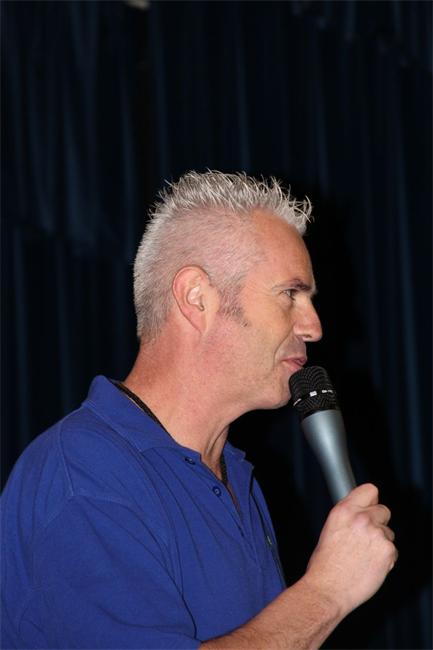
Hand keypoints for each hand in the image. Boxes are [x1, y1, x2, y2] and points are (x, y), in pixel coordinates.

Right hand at [303, 483, 397, 616]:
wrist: (327, 589)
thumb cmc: (325, 565)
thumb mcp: (331, 529)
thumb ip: (348, 518)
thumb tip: (362, 513)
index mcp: (344, 510)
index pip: (369, 490)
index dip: (371, 500)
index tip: (370, 506)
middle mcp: (361, 518)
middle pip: (383, 510)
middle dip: (378, 522)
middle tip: (367, 538)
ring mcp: (376, 534)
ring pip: (388, 533)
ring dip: (380, 543)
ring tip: (363, 557)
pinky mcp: (387, 550)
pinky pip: (392, 551)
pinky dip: (385, 559)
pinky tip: (369, 566)